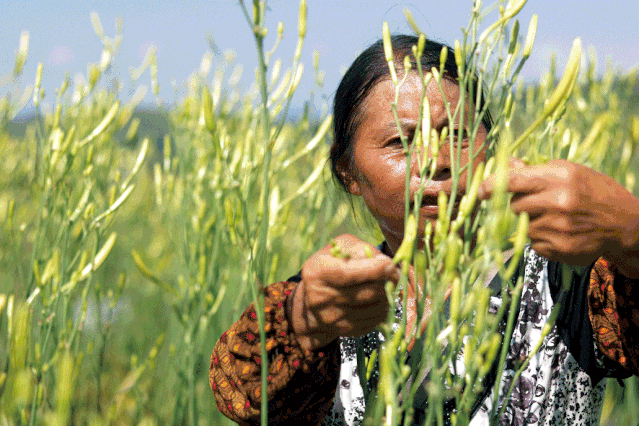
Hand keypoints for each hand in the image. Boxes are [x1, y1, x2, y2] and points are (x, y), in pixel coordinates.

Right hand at [289, 234, 398, 352]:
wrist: (310, 306)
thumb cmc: (327, 269)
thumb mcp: (337, 250)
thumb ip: (359, 249)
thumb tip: (382, 261)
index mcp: (318, 272)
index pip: (350, 273)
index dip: (375, 269)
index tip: (390, 264)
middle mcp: (323, 297)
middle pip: (369, 291)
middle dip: (387, 281)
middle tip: (393, 274)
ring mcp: (334, 317)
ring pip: (377, 307)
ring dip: (387, 295)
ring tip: (383, 286)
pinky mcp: (346, 331)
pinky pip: (376, 320)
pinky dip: (382, 308)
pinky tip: (377, 300)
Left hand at [479, 159, 638, 276]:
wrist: (625, 225)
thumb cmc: (595, 193)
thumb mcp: (571, 172)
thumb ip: (536, 170)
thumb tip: (505, 164)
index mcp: (560, 177)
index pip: (514, 181)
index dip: (492, 185)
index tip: (482, 191)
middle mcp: (558, 202)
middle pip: (514, 206)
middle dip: (517, 205)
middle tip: (534, 203)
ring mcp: (558, 228)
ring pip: (522, 226)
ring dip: (529, 222)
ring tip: (551, 217)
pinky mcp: (559, 249)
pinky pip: (533, 243)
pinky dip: (539, 238)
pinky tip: (558, 232)